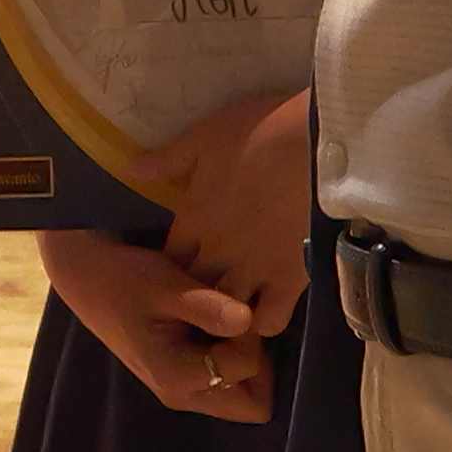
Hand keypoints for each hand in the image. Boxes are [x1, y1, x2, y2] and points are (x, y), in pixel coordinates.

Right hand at [38, 227, 271, 422]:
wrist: (86, 276)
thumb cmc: (124, 278)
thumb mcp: (165, 284)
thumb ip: (206, 306)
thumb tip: (248, 319)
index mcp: (178, 378)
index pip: (247, 369)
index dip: (249, 335)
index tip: (232, 305)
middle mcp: (182, 395)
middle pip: (252, 403)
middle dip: (257, 361)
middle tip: (236, 319)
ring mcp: (181, 390)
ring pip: (240, 393)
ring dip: (243, 358)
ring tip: (224, 318)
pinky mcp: (180, 378)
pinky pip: (224, 380)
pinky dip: (229, 356)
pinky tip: (213, 321)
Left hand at [142, 88, 314, 338]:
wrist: (320, 144)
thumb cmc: (262, 131)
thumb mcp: (207, 135)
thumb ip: (169, 159)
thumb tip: (131, 170)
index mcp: (195, 218)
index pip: (169, 260)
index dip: (172, 266)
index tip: (182, 265)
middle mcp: (218, 252)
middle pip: (193, 289)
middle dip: (196, 293)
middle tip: (208, 289)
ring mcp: (254, 270)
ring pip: (226, 310)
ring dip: (226, 311)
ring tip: (235, 306)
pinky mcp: (290, 280)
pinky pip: (269, 319)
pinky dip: (264, 320)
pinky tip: (268, 307)